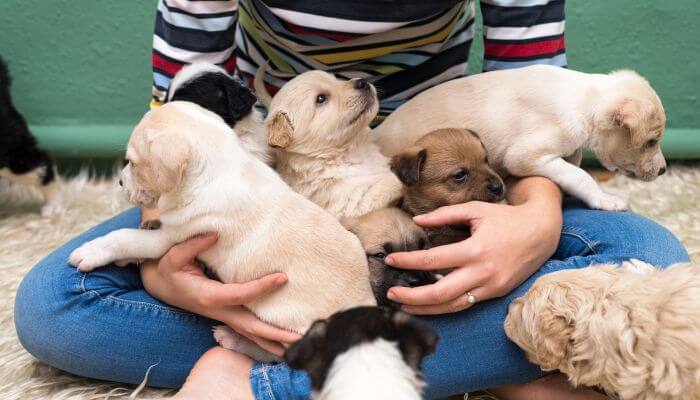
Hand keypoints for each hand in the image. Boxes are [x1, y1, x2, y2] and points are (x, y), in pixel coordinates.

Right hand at [140, 234, 300, 355]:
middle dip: (274, 332)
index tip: (282, 278)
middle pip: (250, 326)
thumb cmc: (168, 269)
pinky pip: (248, 330)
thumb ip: (193, 245)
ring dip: (273, 340)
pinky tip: (282, 344)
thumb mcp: (173, 255)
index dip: (261, 287)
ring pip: (251, 333)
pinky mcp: (227, 315)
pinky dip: (265, 338)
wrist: (159, 285)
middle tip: (298, 337)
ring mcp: (223, 315)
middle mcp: (218, 310)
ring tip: (298, 345)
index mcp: (208, 296)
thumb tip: (215, 235)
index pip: (240, 294)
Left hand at [385, 178, 562, 314]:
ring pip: (452, 307)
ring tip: (403, 307)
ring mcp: (490, 287)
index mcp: (475, 250)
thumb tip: (416, 220)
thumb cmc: (506, 218)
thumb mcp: (476, 209)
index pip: (433, 260)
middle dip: (411, 297)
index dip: (408, 262)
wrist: (543, 232)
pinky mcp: (495, 294)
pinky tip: (427, 306)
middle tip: (390, 293)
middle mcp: (483, 273)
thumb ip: (444, 214)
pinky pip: (465, 305)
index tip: (389, 260)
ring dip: (425, 310)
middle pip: (440, 293)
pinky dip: (444, 308)